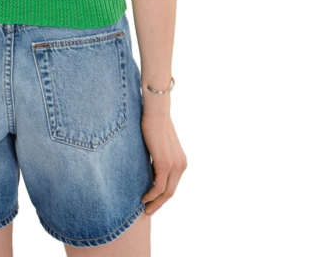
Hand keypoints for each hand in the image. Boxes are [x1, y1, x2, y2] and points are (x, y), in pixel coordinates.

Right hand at [140, 97, 186, 214]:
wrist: (156, 112)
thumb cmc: (153, 125)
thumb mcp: (159, 145)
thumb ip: (158, 158)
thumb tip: (148, 169)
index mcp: (181, 162)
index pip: (172, 185)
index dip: (162, 197)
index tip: (152, 203)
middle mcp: (181, 165)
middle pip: (171, 192)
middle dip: (159, 204)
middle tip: (148, 211)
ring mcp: (174, 165)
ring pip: (165, 192)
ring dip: (155, 203)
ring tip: (144, 208)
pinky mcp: (165, 163)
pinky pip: (159, 186)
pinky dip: (151, 195)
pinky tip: (143, 198)